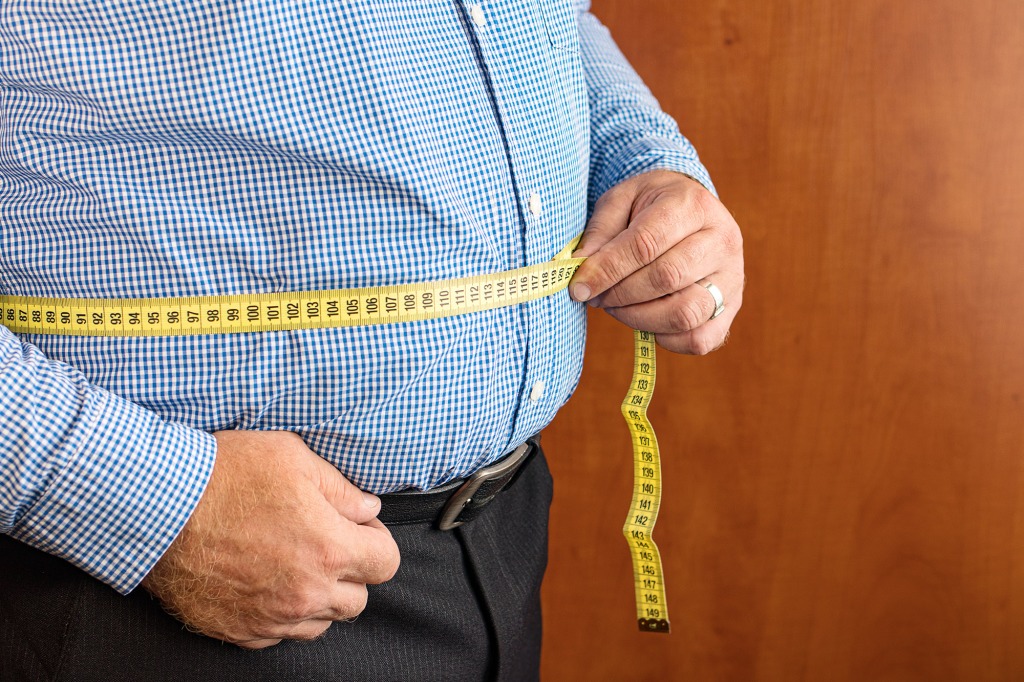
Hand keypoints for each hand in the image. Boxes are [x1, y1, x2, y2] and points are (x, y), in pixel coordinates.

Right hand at [141, 430, 399, 648]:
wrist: (157, 508)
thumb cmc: (224, 475)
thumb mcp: (293, 458)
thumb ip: (341, 489)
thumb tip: (367, 508)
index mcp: (328, 548)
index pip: (385, 563)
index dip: (376, 541)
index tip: (358, 527)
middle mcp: (306, 592)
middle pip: (358, 599)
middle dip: (350, 571)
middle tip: (324, 542)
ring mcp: (272, 617)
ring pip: (321, 622)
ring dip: (319, 596)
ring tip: (294, 562)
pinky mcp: (240, 631)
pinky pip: (280, 634)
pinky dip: (282, 613)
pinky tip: (266, 581)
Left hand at [569, 170, 743, 354]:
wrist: (693, 210)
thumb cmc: (651, 206)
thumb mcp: (621, 200)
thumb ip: (600, 231)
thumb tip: (581, 267)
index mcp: (692, 205)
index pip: (645, 245)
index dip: (607, 270)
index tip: (579, 287)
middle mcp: (722, 240)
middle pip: (666, 278)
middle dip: (620, 294)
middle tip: (597, 296)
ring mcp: (732, 277)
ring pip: (685, 313)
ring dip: (639, 318)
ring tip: (618, 306)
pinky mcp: (732, 307)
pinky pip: (699, 339)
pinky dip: (665, 338)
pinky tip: (645, 320)